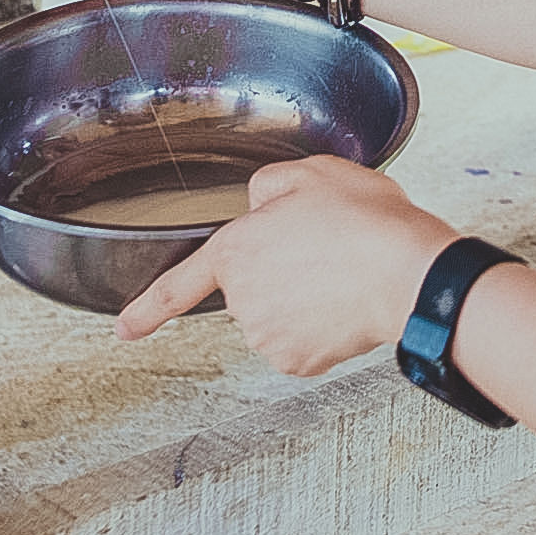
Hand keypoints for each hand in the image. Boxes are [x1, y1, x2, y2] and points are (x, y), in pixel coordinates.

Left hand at [115, 156, 460, 366]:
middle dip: (281, 272)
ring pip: (278, 316)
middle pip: (252, 287)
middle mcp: (244, 300)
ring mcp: (269, 335)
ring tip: (343, 274)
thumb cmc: (368, 222)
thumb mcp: (314, 174)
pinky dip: (322, 327)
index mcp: (237, 250)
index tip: (125, 329)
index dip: (149, 307)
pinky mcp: (298, 361)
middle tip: (326, 249)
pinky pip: (303, 342)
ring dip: (303, 299)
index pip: (181, 282)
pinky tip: (346, 304)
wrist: (409, 274)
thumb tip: (261, 207)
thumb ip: (270, 186)